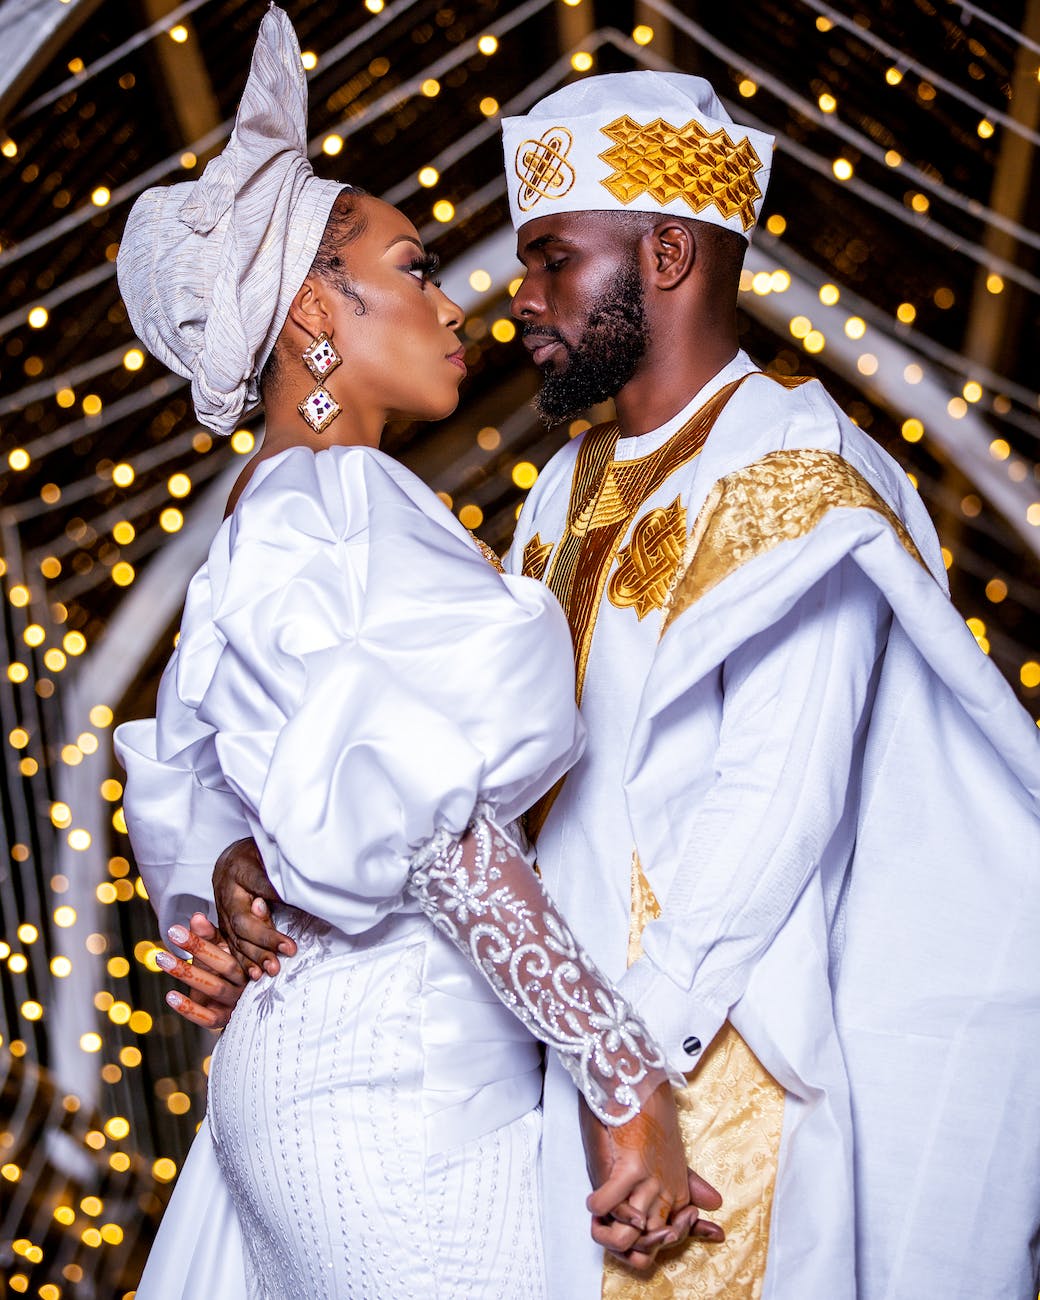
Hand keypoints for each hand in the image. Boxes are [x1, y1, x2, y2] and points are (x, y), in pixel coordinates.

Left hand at [158, 913, 246, 1029]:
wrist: (244, 1000)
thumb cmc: (230, 965)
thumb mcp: (223, 947)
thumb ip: (211, 933)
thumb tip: (196, 917)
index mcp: (251, 960)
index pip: (230, 948)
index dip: (203, 938)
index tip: (178, 929)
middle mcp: (247, 980)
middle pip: (225, 966)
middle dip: (198, 949)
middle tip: (173, 935)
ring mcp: (236, 1001)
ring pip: (216, 988)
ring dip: (188, 974)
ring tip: (162, 959)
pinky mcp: (224, 1019)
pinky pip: (209, 1018)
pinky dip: (190, 1009)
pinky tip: (171, 996)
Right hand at [212, 837, 294, 979]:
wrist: (231, 860)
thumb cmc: (257, 855)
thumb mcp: (271, 853)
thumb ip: (282, 871)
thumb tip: (303, 888)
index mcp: (240, 869)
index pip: (260, 885)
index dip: (276, 898)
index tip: (298, 906)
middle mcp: (226, 892)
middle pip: (242, 920)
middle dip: (265, 938)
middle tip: (289, 949)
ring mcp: (222, 911)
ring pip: (236, 938)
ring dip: (255, 956)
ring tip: (273, 968)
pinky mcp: (223, 925)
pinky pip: (231, 946)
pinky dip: (243, 963)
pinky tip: (255, 975)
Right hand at [580, 1080, 723, 1269]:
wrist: (635, 1077)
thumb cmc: (648, 1113)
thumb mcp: (670, 1152)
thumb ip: (688, 1182)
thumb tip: (716, 1205)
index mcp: (675, 1186)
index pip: (673, 1235)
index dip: (660, 1244)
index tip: (650, 1234)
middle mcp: (665, 1187)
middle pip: (652, 1239)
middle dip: (636, 1244)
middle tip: (623, 1228)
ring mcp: (649, 1179)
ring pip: (633, 1232)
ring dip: (615, 1232)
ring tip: (606, 1219)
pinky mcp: (630, 1166)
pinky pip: (609, 1204)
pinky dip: (598, 1207)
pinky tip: (595, 1199)